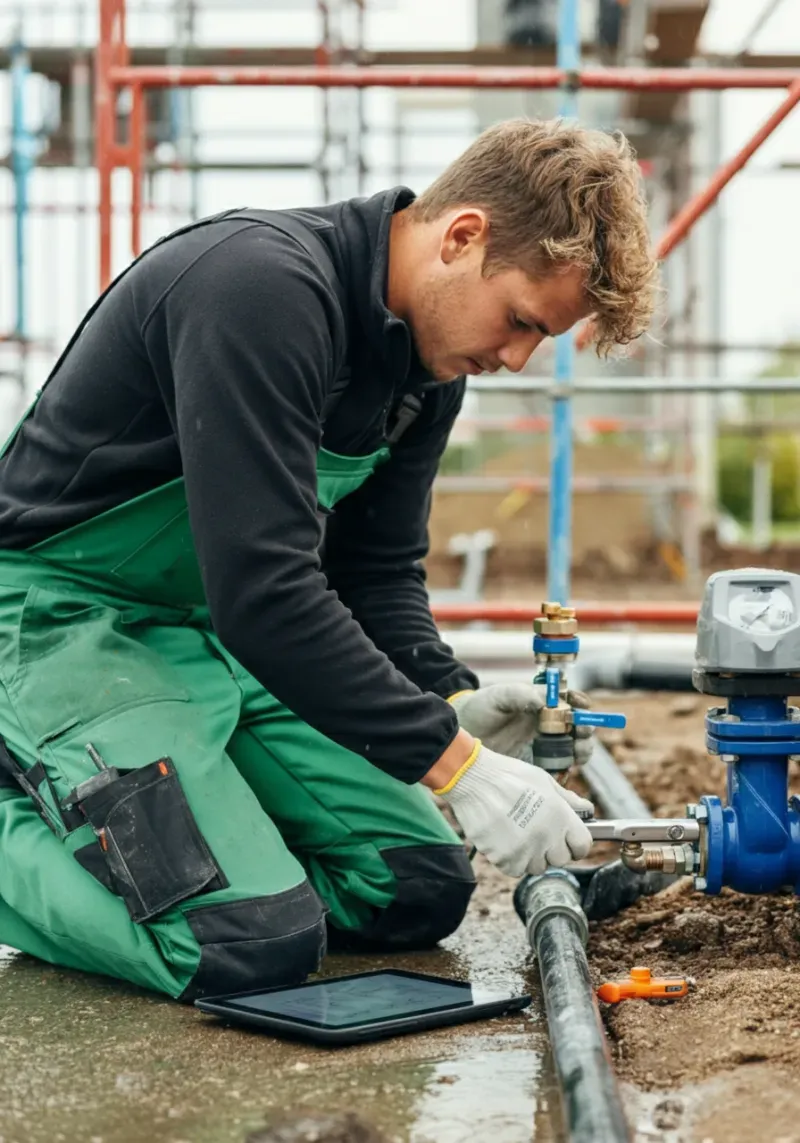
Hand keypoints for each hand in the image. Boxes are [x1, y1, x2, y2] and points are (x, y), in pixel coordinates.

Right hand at [435, 742, 592, 876]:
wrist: (472, 779)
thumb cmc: (508, 776)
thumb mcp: (544, 781)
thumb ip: (568, 799)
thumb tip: (586, 809)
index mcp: (560, 817)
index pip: (582, 846)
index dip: (576, 843)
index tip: (567, 839)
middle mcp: (546, 837)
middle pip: (560, 860)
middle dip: (552, 849)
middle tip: (538, 833)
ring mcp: (524, 850)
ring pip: (537, 867)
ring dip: (531, 855)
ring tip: (518, 833)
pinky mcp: (503, 859)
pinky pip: (515, 869)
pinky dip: (511, 859)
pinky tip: (504, 839)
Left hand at [449, 683, 593, 765]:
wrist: (460, 736)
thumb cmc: (480, 709)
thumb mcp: (499, 696)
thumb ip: (521, 694)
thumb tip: (547, 701)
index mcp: (542, 704)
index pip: (570, 702)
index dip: (580, 704)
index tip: (581, 706)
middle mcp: (547, 725)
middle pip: (578, 728)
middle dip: (585, 730)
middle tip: (580, 733)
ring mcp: (543, 746)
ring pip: (574, 750)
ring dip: (581, 751)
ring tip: (576, 754)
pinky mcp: (536, 766)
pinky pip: (559, 770)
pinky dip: (566, 771)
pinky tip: (563, 770)